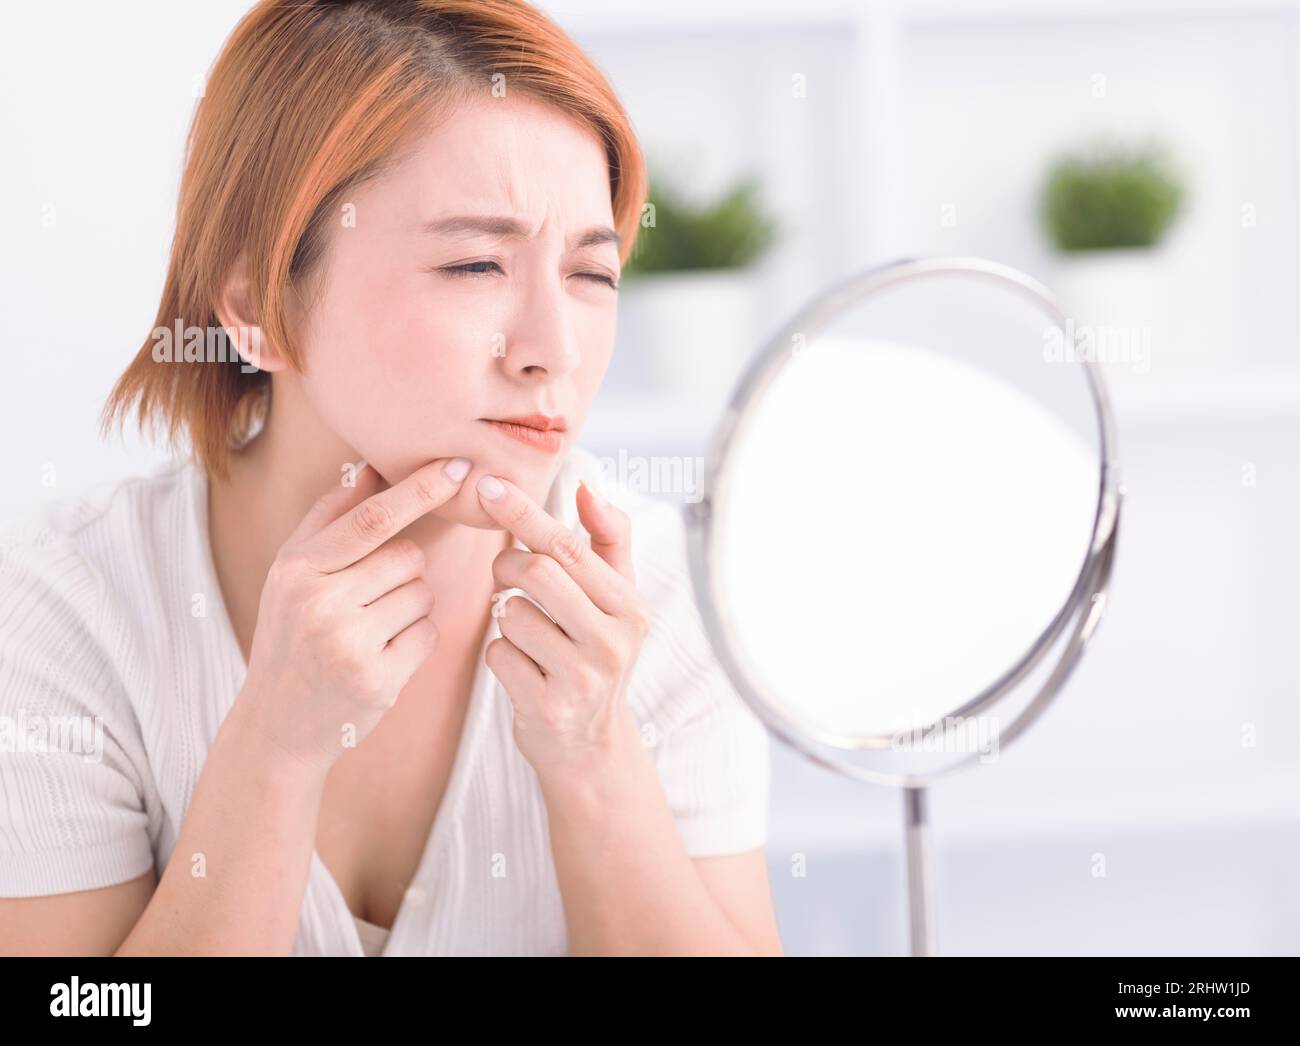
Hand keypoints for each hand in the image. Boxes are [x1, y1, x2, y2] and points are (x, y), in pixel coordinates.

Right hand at [235, 457, 471, 774]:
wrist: (275, 724)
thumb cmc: (291, 635)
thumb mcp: (290, 575)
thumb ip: (328, 519)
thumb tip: (370, 468)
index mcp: (296, 570)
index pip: (371, 519)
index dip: (419, 489)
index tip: (457, 466)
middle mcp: (320, 605)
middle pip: (408, 556)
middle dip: (404, 570)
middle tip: (371, 597)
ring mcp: (350, 645)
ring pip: (423, 594)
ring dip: (410, 606)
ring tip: (371, 628)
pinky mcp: (378, 680)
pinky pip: (428, 634)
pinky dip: (415, 640)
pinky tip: (382, 654)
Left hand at [475, 473, 649, 776]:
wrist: (590, 745)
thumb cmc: (595, 653)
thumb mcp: (618, 599)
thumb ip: (609, 539)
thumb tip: (588, 487)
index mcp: (630, 607)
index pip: (569, 547)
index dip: (524, 513)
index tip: (489, 486)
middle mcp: (613, 642)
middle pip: (536, 574)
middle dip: (507, 567)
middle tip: (504, 576)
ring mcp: (582, 678)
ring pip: (512, 615)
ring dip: (505, 616)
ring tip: (525, 630)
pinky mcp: (548, 708)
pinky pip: (498, 654)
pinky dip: (500, 653)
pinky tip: (521, 667)